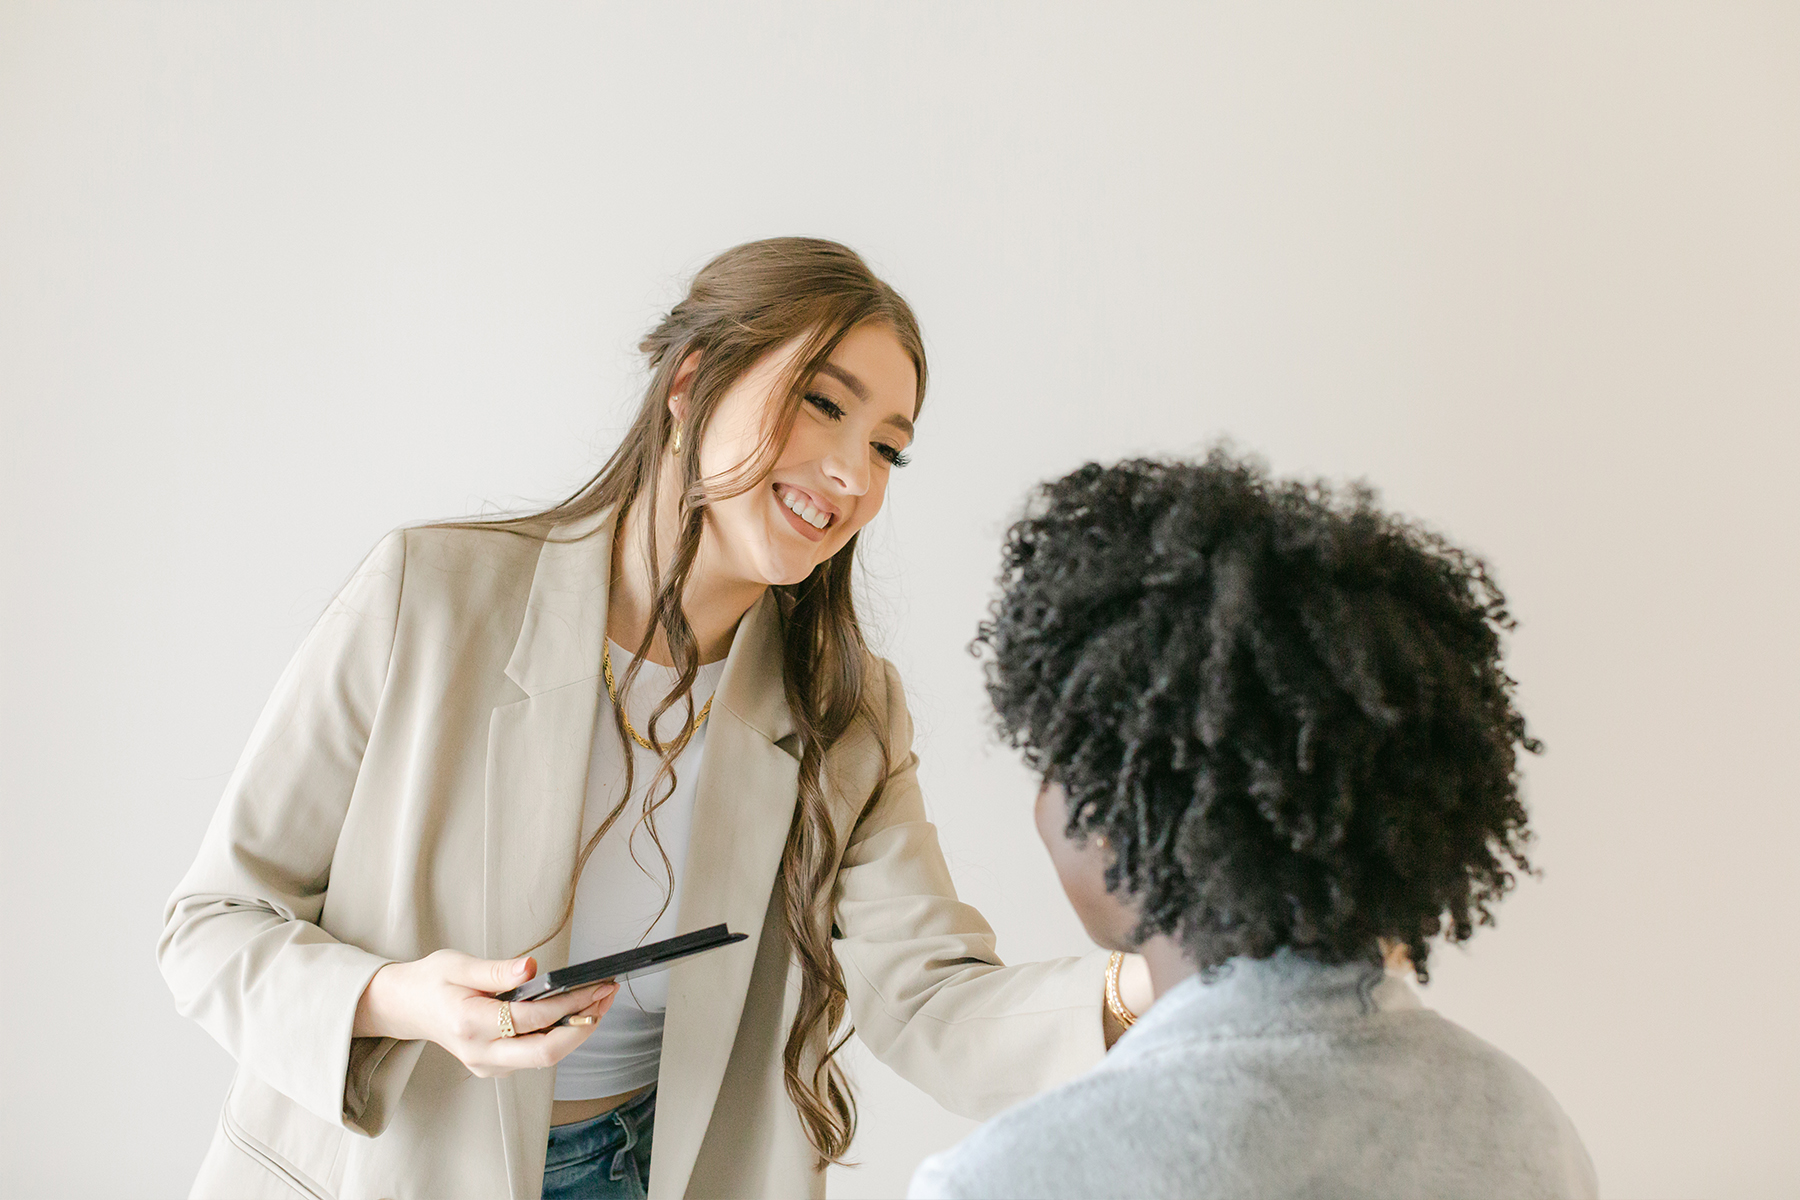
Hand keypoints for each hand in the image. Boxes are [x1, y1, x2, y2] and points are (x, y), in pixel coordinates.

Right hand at [353, 950, 617, 1077]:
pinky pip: (535, 1057)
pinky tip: (575, 1012)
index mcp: (468, 1024)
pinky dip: (560, 1036)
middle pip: (544, 1054)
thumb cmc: (433, 981)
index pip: (529, 1020)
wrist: (407, 1006)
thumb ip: (496, 969)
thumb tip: (531, 967)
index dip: (566, 1004)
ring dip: (576, 1031)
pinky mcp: (495, 1067)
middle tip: (606, 996)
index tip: (593, 985)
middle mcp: (479, 1053)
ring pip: (543, 1059)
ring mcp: (487, 1065)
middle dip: (582, 1026)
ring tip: (599, 1000)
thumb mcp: (458, 964)